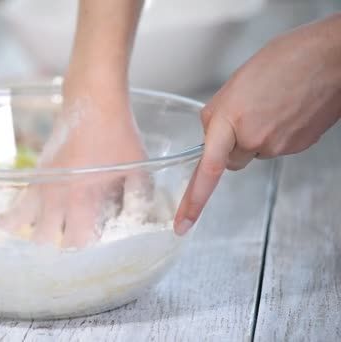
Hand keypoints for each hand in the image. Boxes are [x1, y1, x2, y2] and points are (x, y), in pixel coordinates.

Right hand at [0, 81, 149, 247]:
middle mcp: (55, 194)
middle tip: (73, 237)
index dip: (88, 245)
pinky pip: (19, 201)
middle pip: (45, 238)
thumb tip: (138, 219)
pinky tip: (11, 221)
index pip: (77, 241)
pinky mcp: (36, 171)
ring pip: (23, 222)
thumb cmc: (117, 132)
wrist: (92, 98)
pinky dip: (16, 214)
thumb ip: (139, 198)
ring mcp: (41, 182)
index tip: (97, 238)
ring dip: (34, 230)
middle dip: (58, 242)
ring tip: (42, 234)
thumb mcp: (138, 167)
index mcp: (81, 197)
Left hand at [174, 14, 340, 234]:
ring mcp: (278, 146)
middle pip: (229, 160)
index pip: (208, 169)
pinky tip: (283, 111)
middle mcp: (253, 139)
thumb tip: (210, 137)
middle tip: (243, 115)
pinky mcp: (297, 148)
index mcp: (230, 119)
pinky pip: (274, 148)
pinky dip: (274, 134)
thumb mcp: (234, 84)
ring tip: (268, 105)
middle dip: (229, 146)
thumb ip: (217, 115)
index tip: (182, 223)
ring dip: (253, 136)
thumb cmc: (285, 61)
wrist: (331, 60)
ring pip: (253, 152)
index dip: (193, 200)